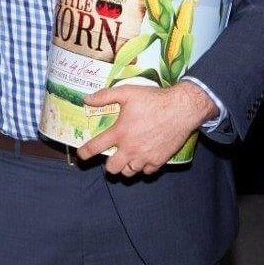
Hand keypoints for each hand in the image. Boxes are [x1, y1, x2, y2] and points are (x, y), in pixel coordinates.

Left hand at [77, 82, 217, 175]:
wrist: (182, 109)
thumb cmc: (153, 99)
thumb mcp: (126, 92)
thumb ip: (104, 96)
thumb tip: (86, 99)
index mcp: (120, 133)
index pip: (95, 148)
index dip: (85, 153)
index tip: (81, 155)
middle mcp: (130, 149)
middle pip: (112, 169)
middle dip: (108, 165)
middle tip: (110, 156)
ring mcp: (145, 157)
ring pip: (129, 172)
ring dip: (125, 166)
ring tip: (126, 157)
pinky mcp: (159, 160)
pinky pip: (146, 171)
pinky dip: (142, 167)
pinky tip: (143, 157)